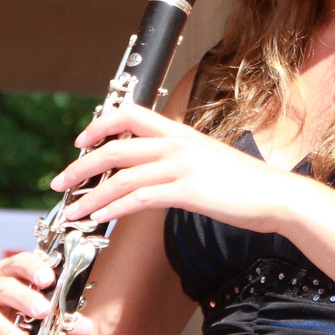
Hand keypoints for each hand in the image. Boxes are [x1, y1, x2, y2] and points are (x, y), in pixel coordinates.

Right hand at [0, 252, 94, 334]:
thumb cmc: (19, 330)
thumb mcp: (43, 326)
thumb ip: (62, 324)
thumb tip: (84, 327)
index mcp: (6, 277)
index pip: (18, 263)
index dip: (33, 268)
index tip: (48, 278)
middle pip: (1, 287)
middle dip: (23, 298)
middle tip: (42, 311)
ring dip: (2, 328)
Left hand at [54, 103, 307, 233]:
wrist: (275, 195)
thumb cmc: (245, 183)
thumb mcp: (208, 160)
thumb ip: (180, 159)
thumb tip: (157, 170)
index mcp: (179, 132)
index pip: (130, 114)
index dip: (99, 125)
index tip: (80, 141)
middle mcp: (175, 143)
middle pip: (114, 147)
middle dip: (80, 167)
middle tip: (59, 183)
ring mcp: (180, 166)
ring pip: (120, 176)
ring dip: (89, 196)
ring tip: (71, 212)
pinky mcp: (185, 190)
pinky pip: (138, 198)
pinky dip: (113, 209)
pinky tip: (99, 219)